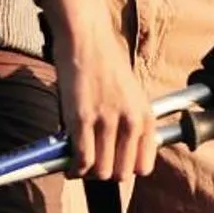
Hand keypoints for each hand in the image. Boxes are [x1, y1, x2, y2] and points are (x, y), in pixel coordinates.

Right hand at [40, 0, 158, 182]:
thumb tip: (114, 148)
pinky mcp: (82, 118)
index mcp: (145, 118)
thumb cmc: (104, 61)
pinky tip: (68, 164)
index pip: (143, 167)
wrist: (86, 38)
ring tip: (77, 164)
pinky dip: (73, 168)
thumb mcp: (130, 94)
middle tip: (90, 165)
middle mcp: (130, 123)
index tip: (111, 164)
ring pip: (101, 170)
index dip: (124, 170)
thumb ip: (128, 122)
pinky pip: (81, 158)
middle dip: (104, 174)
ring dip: (87, 173)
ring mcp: (106, 122)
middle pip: (121, 173)